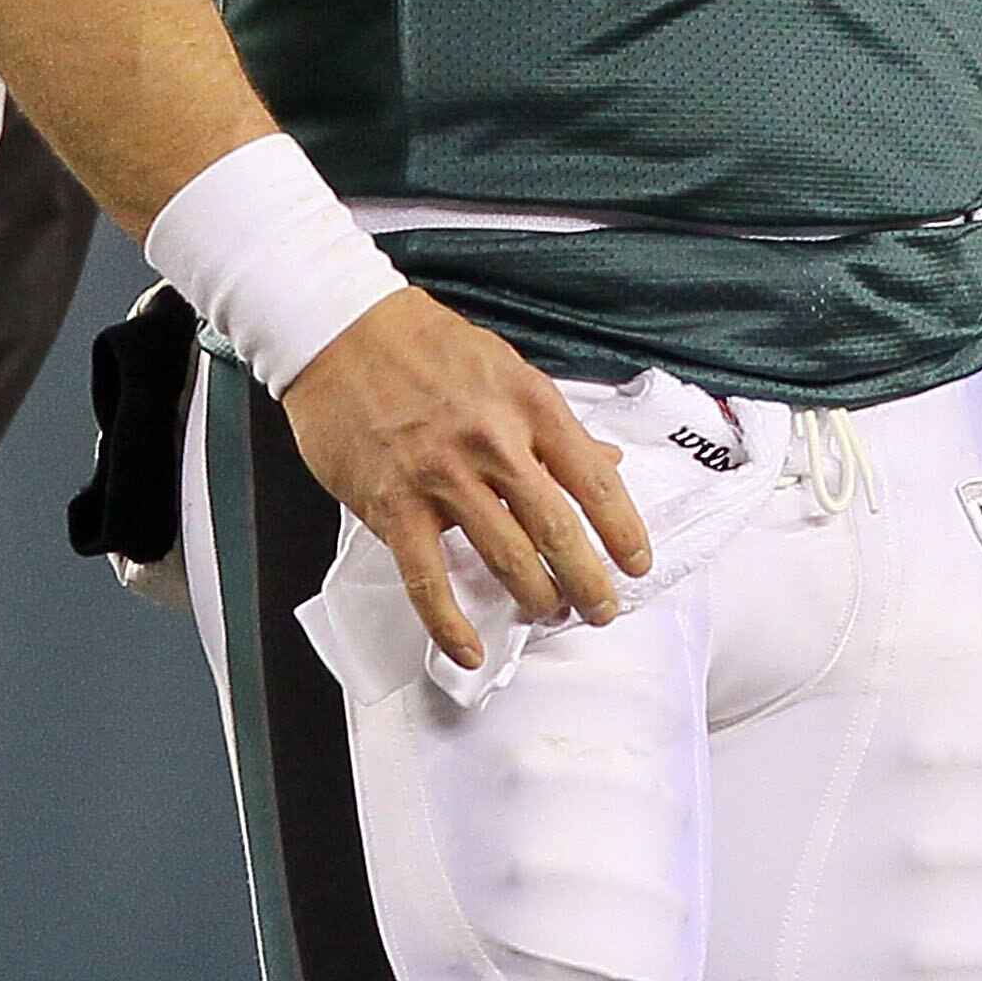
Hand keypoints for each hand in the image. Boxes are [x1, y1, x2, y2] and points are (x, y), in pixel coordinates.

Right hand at [282, 289, 653, 670]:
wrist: (343, 332)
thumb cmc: (427, 346)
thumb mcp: (507, 370)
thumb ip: (554, 422)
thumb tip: (605, 460)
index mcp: (529, 406)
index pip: (594, 480)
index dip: (623, 530)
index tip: (638, 562)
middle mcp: (493, 442)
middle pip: (557, 529)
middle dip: (589, 580)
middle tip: (602, 607)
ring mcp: (442, 477)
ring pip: (505, 557)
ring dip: (536, 598)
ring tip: (551, 614)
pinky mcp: (393, 505)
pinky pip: (428, 580)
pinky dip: (451, 624)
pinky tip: (470, 648)